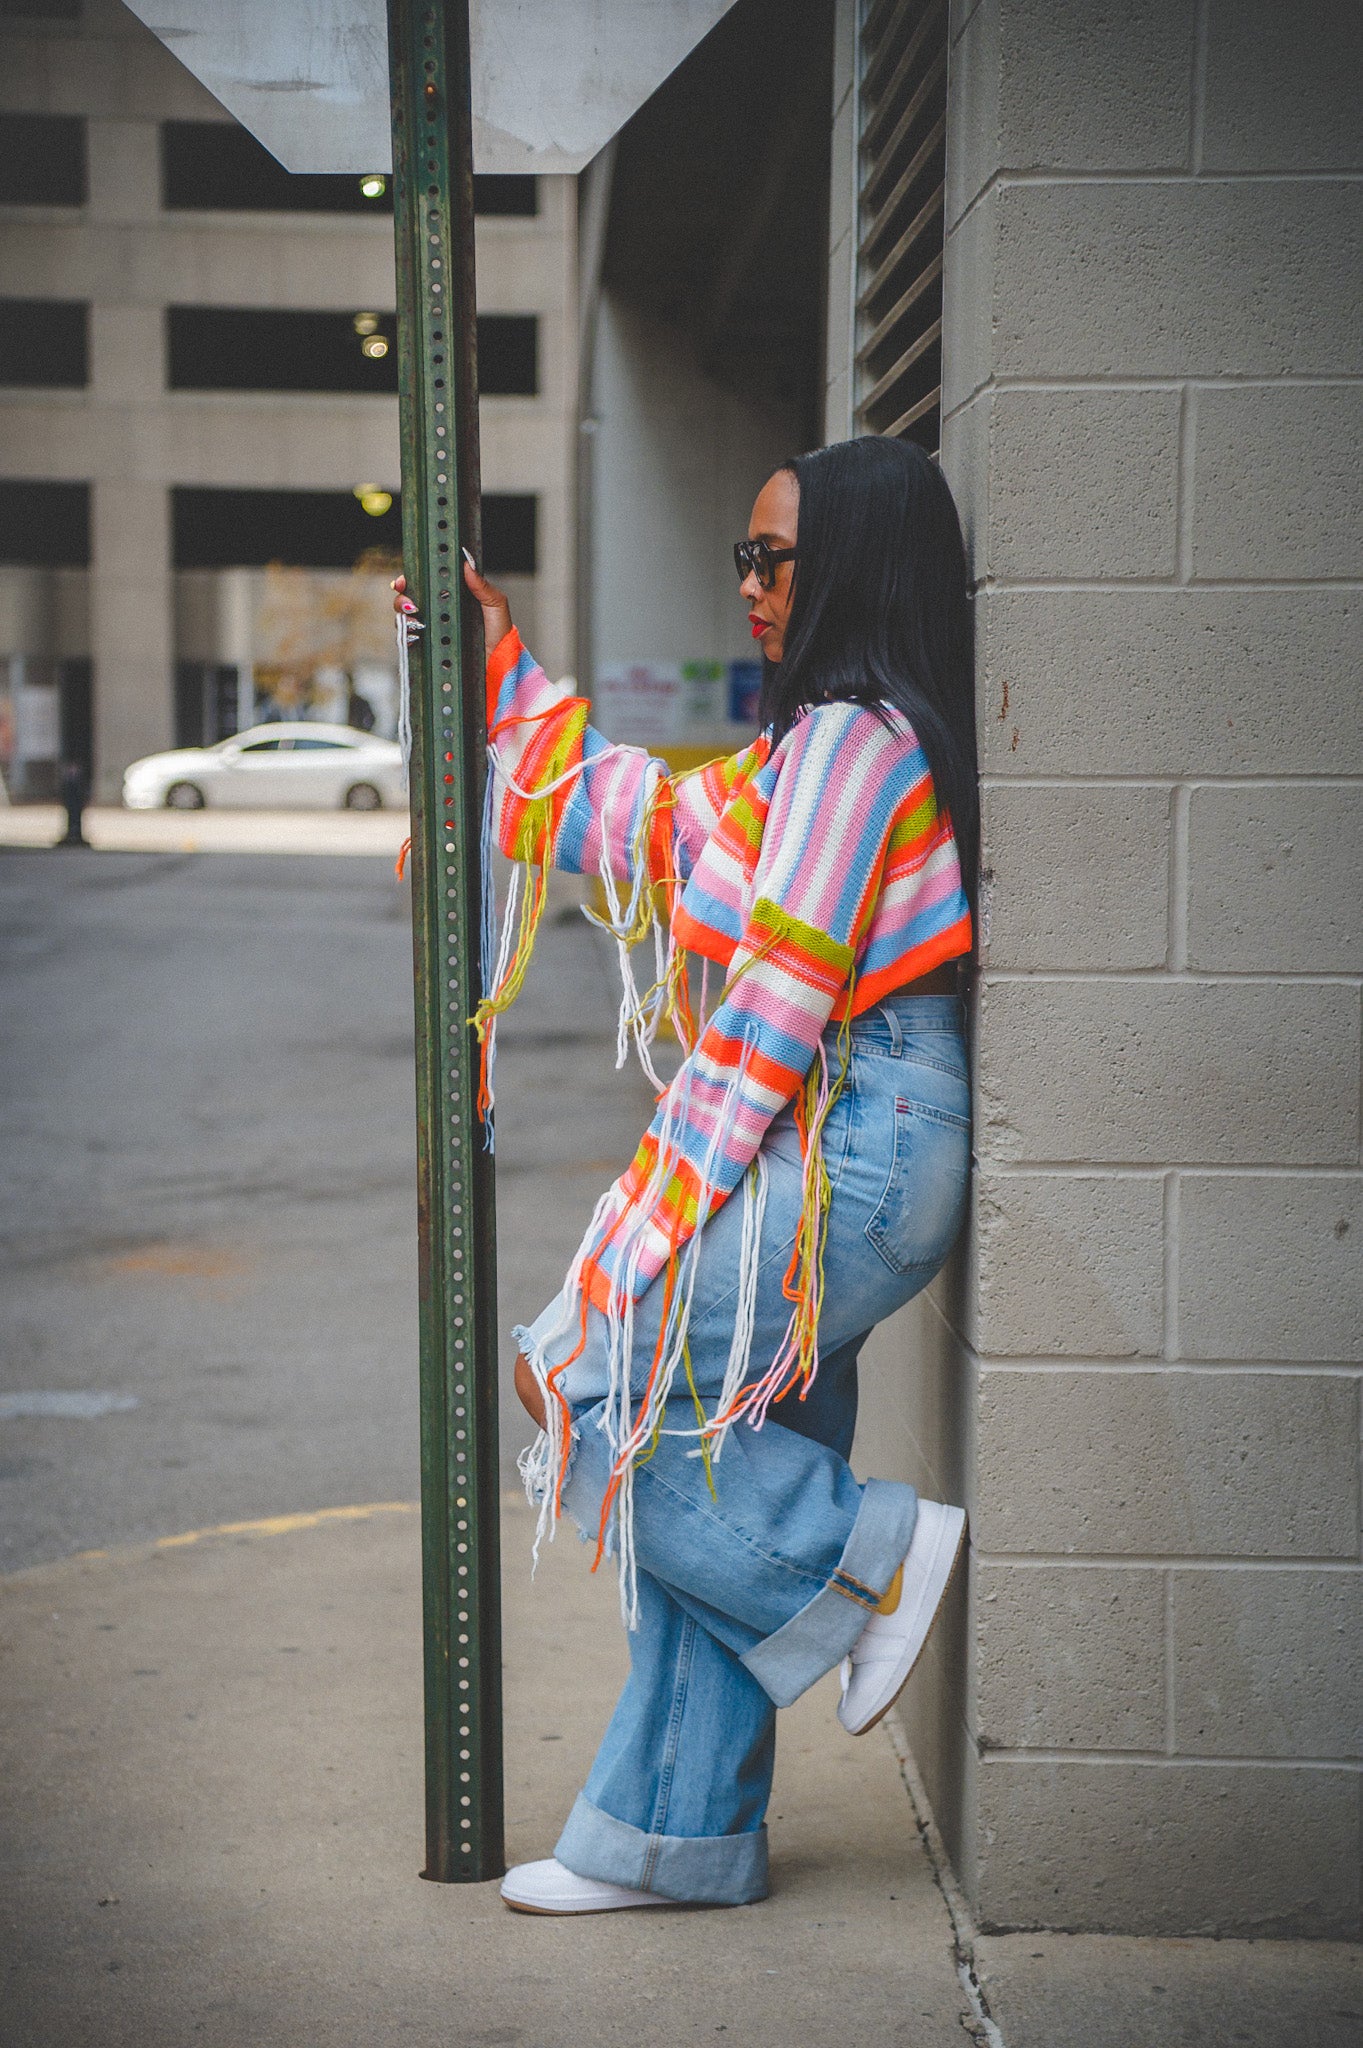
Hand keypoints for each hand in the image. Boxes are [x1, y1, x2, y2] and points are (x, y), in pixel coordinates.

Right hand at [390, 564, 513, 651]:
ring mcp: (433, 631)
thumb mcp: (496, 606)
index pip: (425, 584)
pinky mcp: (430, 650)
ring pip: (405, 619)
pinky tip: (415, 635)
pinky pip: (410, 642)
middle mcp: (439, 613)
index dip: (412, 579)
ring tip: (415, 617)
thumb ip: (482, 586)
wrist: (500, 664)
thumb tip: (467, 564)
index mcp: (451, 598)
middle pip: (409, 600)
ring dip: (403, 616)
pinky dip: (407, 636)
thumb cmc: (499, 635)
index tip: (406, 580)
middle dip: (402, 598)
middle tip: (410, 602)